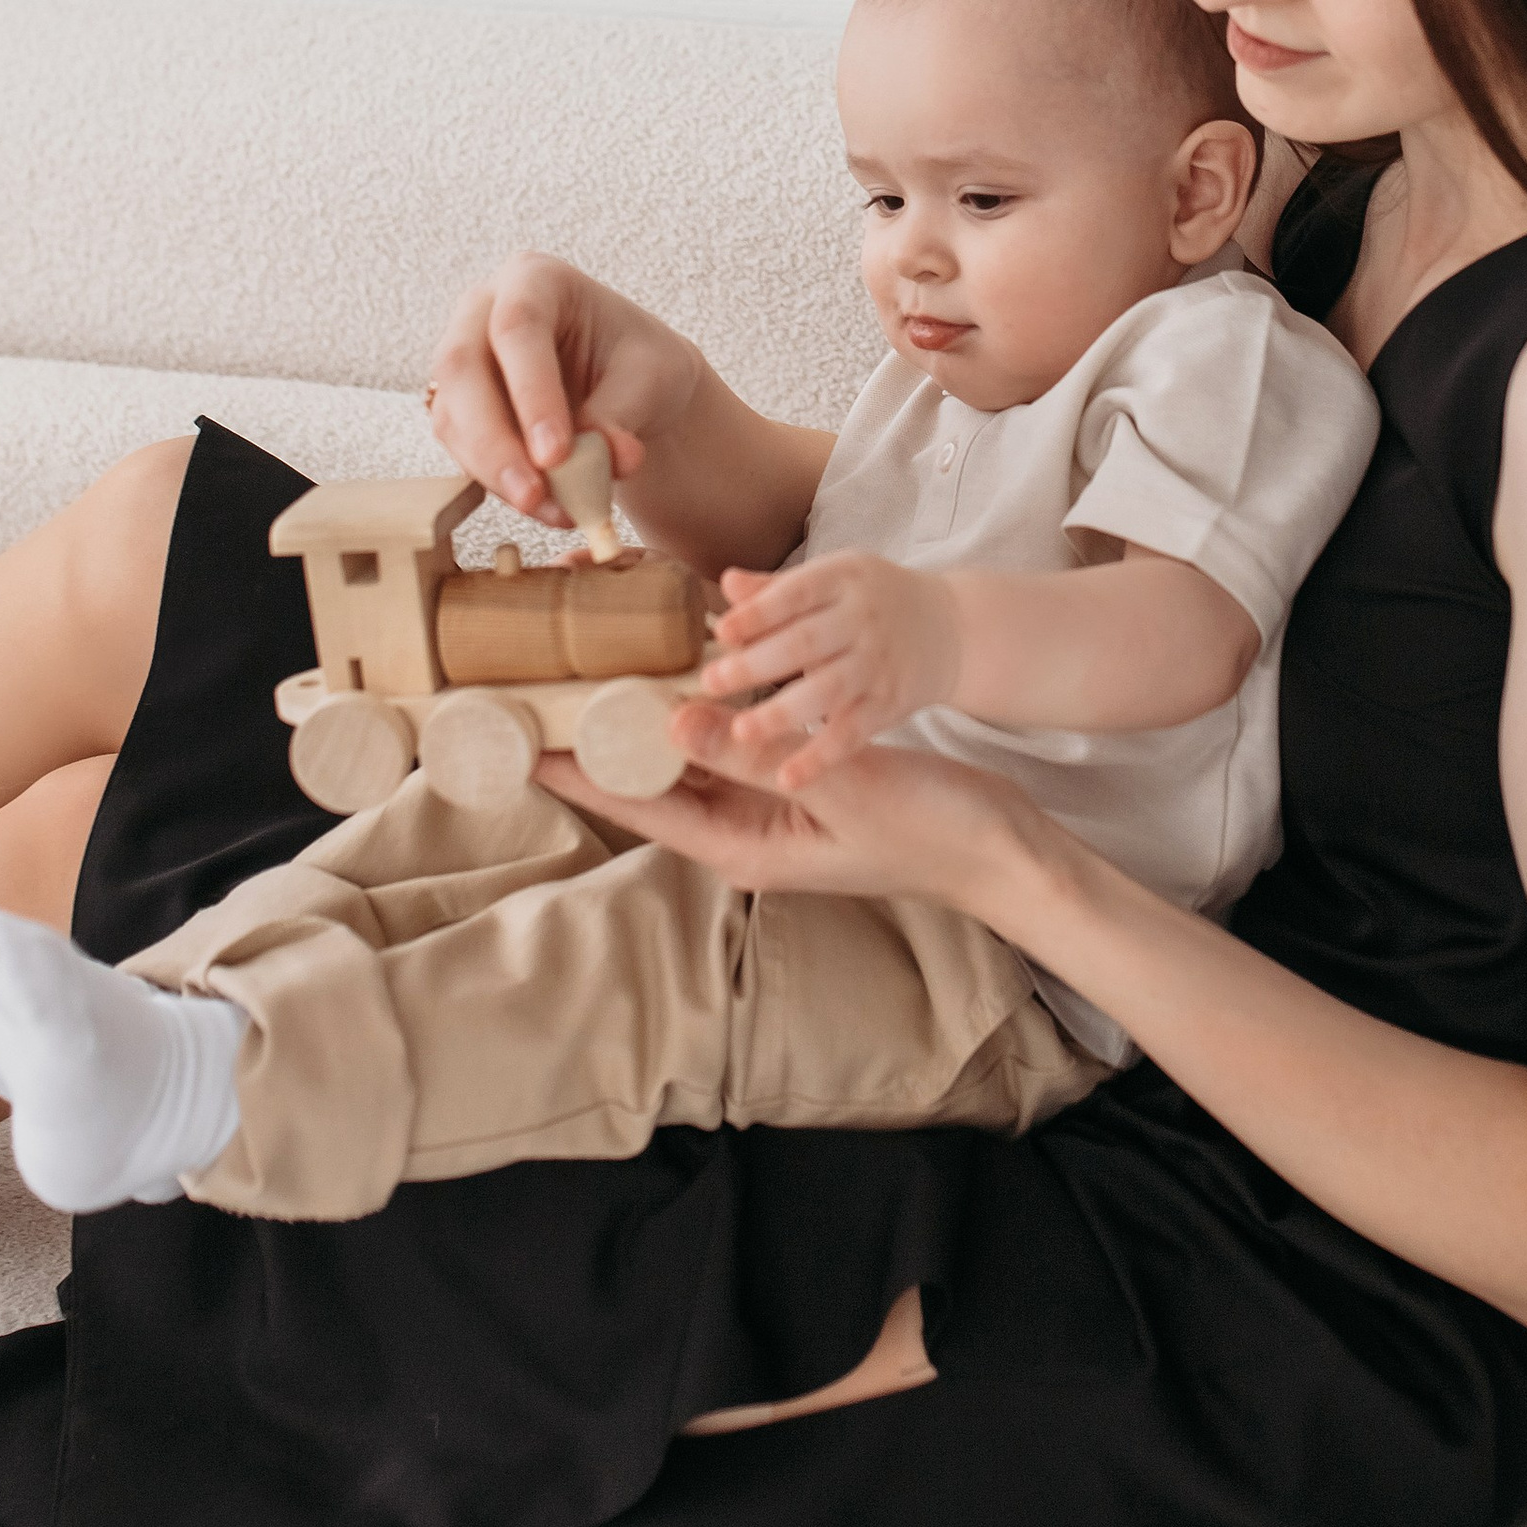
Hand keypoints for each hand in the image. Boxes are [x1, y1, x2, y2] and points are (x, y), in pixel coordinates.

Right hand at [423, 251, 696, 526]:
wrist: (630, 384)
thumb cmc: (640, 362)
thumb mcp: (651, 377)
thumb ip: (623, 413)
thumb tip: (611, 460)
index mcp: (535, 278)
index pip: (518, 326)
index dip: (531, 392)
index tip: (557, 454)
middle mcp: (483, 309)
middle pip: (462, 368)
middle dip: (496, 441)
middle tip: (534, 496)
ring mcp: (462, 358)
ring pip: (453, 415)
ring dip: (497, 473)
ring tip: (554, 511)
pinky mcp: (458, 407)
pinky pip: (461, 448)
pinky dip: (499, 484)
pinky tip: (544, 506)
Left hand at [533, 698, 1040, 915]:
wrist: (998, 847)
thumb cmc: (929, 830)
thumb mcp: (839, 788)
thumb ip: (758, 756)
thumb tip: (674, 718)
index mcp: (746, 850)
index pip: (641, 810)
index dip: (582, 778)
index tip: (528, 748)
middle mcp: (747, 836)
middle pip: (655, 787)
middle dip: (602, 746)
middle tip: (549, 696)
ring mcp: (772, 814)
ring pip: (692, 765)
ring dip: (650, 724)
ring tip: (598, 679)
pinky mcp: (797, 789)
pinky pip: (735, 749)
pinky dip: (708, 715)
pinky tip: (687, 676)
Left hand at [696, 553, 963, 787]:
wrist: (951, 629)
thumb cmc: (872, 601)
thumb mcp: (834, 579)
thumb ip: (778, 588)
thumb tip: (726, 586)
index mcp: (843, 578)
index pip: (797, 592)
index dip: (759, 612)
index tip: (722, 631)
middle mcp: (863, 618)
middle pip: (806, 642)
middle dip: (757, 663)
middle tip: (709, 682)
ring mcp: (879, 663)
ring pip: (828, 691)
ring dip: (782, 713)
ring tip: (740, 732)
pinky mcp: (890, 704)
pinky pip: (853, 733)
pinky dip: (822, 756)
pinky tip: (787, 777)